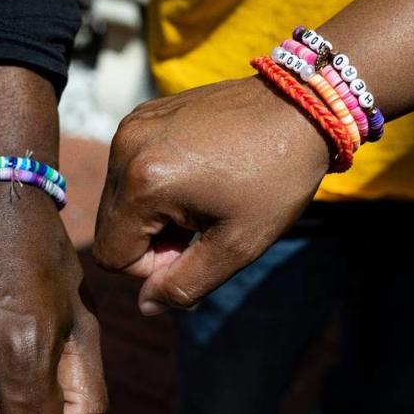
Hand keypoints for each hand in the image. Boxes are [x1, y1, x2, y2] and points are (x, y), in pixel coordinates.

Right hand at [93, 75, 330, 314]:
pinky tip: (198, 175)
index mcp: (145, 182)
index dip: (153, 268)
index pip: (112, 255)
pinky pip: (130, 167)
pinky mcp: (144, 113)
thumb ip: (185, 284)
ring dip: (155, 213)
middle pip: (111, 226)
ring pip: (120, 199)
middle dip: (153, 241)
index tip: (197, 247)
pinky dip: (157, 183)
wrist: (302, 108)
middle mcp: (127, 147)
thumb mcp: (237, 245)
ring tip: (204, 198)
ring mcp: (133, 125)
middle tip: (204, 225)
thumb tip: (146, 305)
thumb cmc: (277, 178)